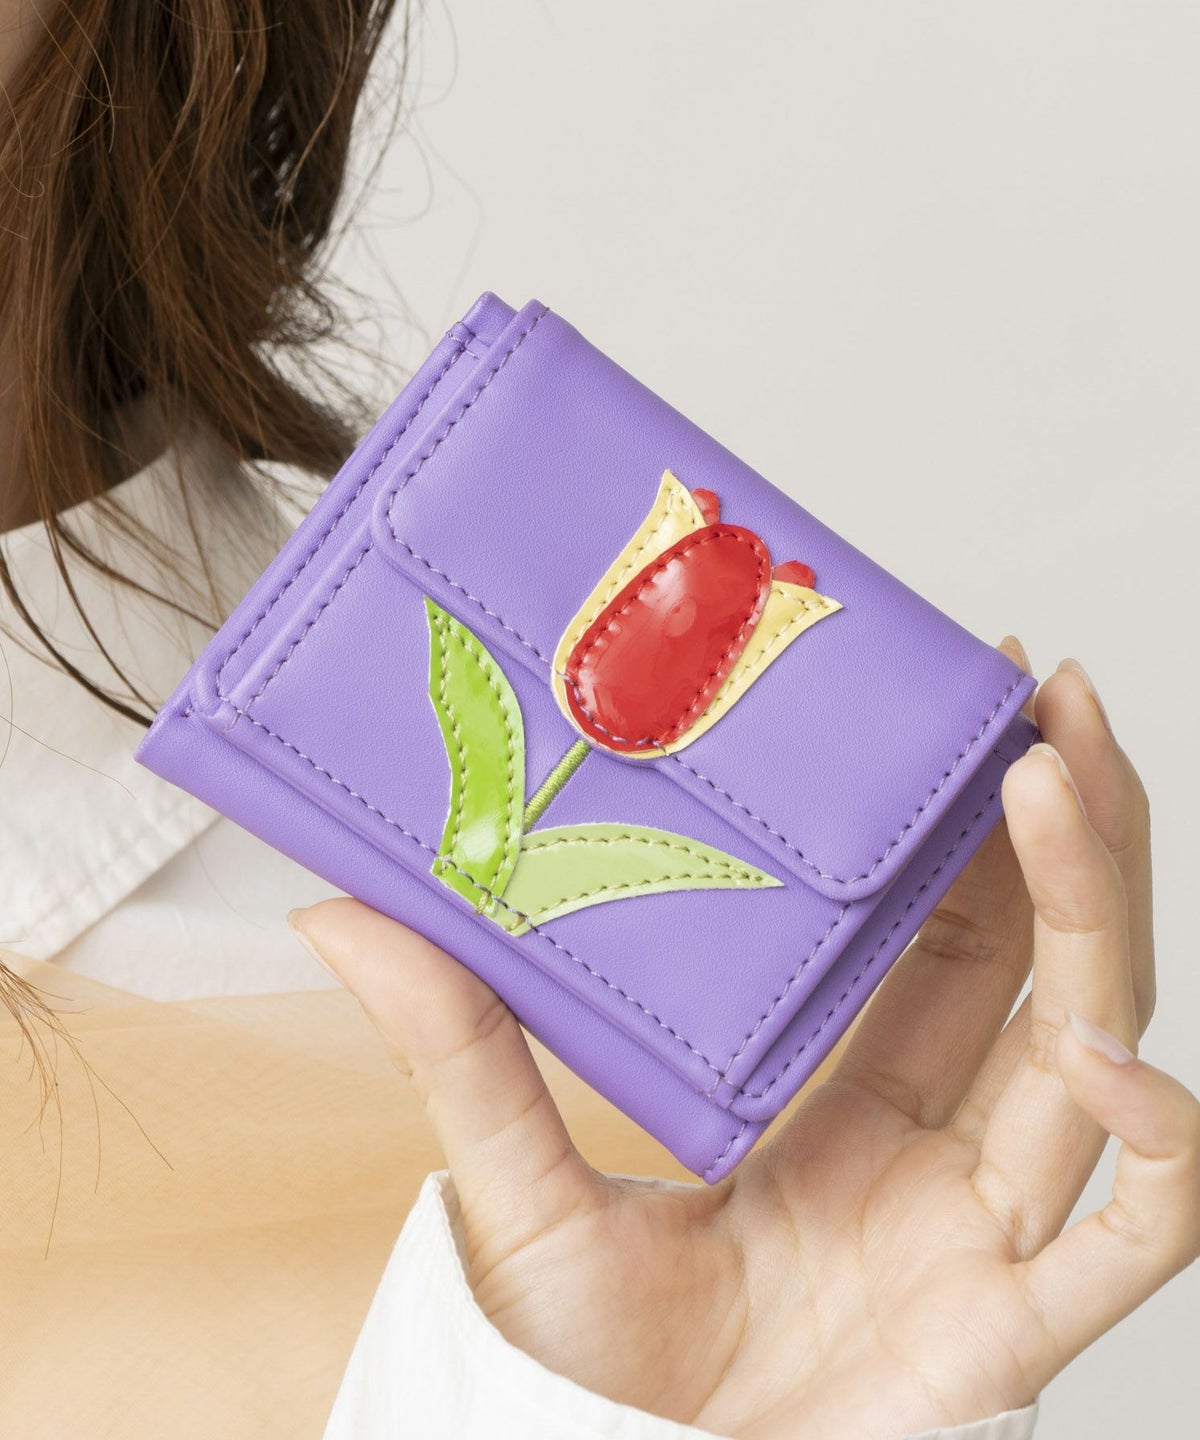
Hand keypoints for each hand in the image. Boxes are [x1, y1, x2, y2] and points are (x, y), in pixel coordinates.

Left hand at [292, 644, 1199, 1439]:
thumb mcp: (514, 1180)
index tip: (971, 702)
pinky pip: (1136, 1228)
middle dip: (1064, 825)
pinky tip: (1099, 1044)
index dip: (970, 823)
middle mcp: (935, 1147)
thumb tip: (344, 911)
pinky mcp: (1009, 1330)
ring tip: (1057, 787)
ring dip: (1098, 911)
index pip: (942, 933)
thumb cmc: (580, 1372)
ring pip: (1095, 1044)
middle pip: (1039, 961)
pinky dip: (1156, 1137)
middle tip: (1046, 696)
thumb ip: (460, 1045)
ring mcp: (985, 1232)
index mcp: (845, 1099)